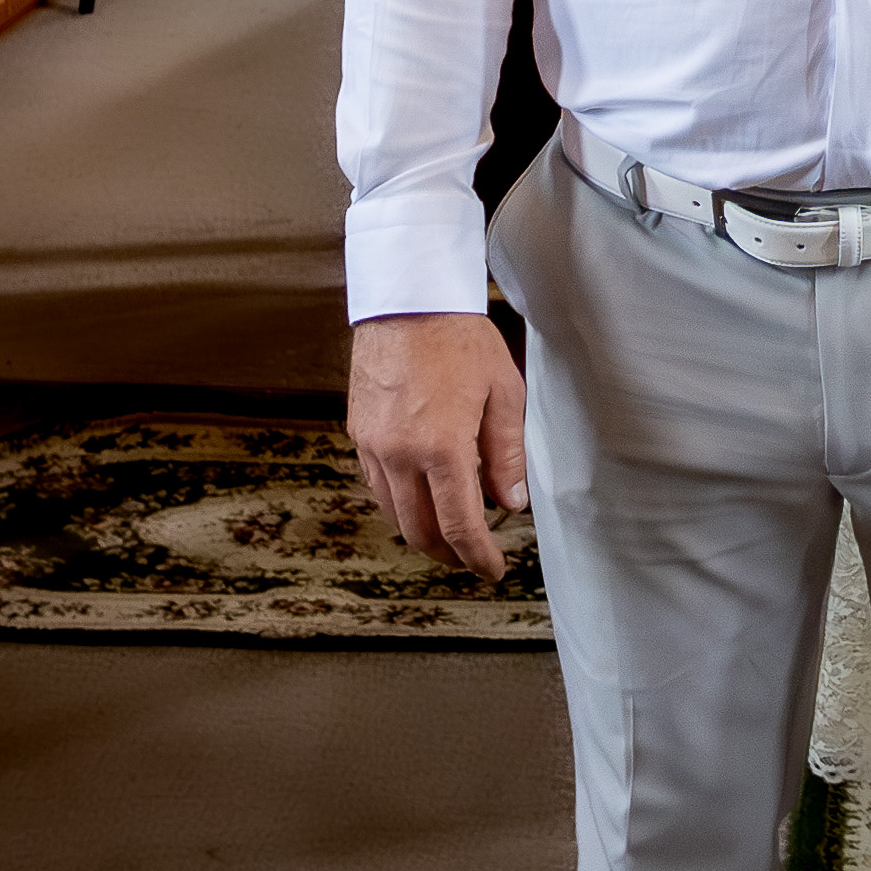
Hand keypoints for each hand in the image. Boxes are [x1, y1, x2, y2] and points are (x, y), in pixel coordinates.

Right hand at [349, 310, 529, 583]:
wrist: (406, 300)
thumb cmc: (460, 339)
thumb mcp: (503, 394)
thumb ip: (506, 455)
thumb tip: (511, 504)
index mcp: (441, 447)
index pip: (459, 526)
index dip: (477, 556)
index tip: (492, 570)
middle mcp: (400, 454)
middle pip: (420, 531)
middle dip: (448, 554)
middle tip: (472, 557)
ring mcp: (373, 446)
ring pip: (393, 513)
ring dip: (421, 532)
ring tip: (450, 531)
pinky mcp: (359, 433)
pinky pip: (377, 485)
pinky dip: (400, 503)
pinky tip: (421, 495)